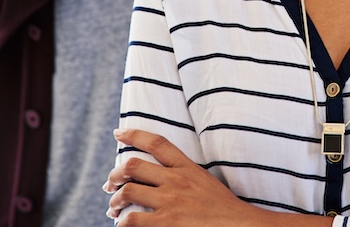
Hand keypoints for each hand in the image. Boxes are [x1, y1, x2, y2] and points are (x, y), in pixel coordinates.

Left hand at [105, 129, 252, 225]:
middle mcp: (176, 181)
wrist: (239, 226)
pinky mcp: (165, 223)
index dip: (135, 134)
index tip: (119, 133)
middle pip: (134, 165)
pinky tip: (123, 224)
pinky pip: (131, 220)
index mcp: (187, 167)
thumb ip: (185, 175)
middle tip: (110, 183)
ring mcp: (170, 202)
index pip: (158, 143)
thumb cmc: (223, 208)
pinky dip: (122, 222)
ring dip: (115, 200)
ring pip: (128, 191)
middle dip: (115, 174)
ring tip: (113, 208)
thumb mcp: (205, 182)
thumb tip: (162, 177)